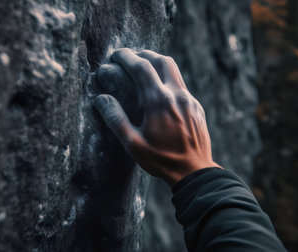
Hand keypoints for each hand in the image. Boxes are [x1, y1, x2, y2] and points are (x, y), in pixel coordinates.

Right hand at [94, 48, 218, 185]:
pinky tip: (158, 90)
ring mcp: (190, 99)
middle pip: (161, 60)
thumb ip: (116, 119)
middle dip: (143, 54)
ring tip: (142, 67)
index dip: (127, 57)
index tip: (116, 55)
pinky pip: (180, 84)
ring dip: (157, 63)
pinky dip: (166, 78)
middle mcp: (177, 95)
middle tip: (128, 58)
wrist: (194, 171)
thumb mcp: (133, 144)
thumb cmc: (161, 160)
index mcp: (159, 102)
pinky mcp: (196, 106)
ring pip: (173, 69)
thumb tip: (101, 99)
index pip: (141, 67)